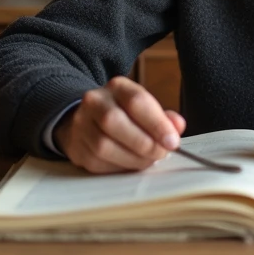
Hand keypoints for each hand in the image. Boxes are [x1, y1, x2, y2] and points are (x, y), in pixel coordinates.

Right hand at [53, 76, 186, 173]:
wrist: (88, 119)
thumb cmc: (125, 114)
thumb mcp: (145, 108)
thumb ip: (164, 117)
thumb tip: (177, 127)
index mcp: (117, 87)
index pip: (136, 101)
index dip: (157, 123)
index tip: (172, 141)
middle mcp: (95, 101)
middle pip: (114, 121)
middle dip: (143, 143)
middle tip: (161, 153)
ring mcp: (81, 125)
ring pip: (103, 146)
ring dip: (132, 159)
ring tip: (148, 160)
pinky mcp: (76, 148)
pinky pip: (98, 163)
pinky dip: (119, 167)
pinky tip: (131, 164)